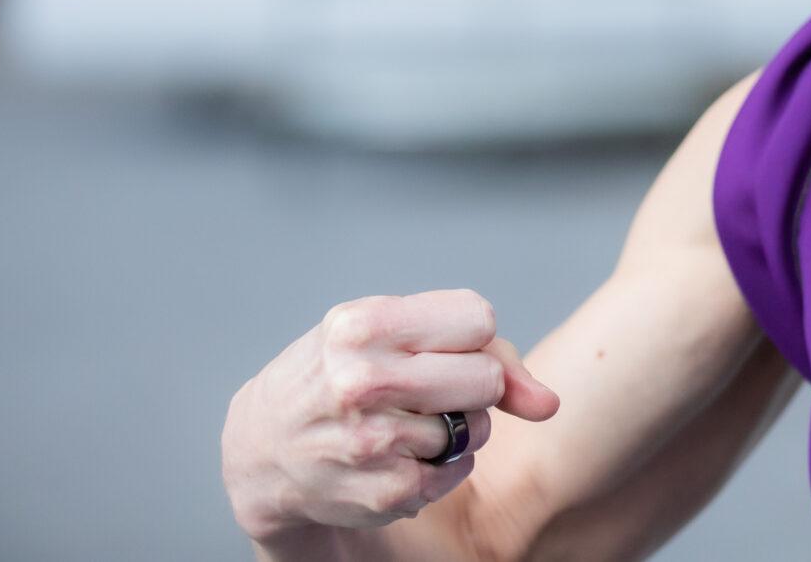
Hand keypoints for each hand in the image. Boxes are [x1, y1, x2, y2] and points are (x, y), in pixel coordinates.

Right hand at [222, 287, 562, 541]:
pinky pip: (459, 472)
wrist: (261, 450)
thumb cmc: (341, 375)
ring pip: (476, 428)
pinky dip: (440, 468)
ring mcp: (372, 441)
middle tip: (425, 390)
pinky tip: (396, 457)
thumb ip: (486, 352)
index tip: (435, 347)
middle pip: (486, 378)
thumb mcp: (389, 333)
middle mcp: (361, 381)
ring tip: (403, 423)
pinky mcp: (385, 492)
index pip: (479, 319)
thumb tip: (549, 404)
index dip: (468, 337)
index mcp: (363, 324)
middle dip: (469, 385)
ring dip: (454, 429)